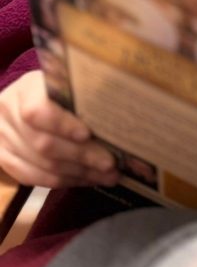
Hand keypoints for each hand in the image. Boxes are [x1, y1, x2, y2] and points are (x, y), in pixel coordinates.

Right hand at [0, 71, 118, 188]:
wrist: (21, 103)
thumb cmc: (54, 92)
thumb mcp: (64, 85)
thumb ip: (80, 98)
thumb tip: (115, 118)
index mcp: (25, 90)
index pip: (38, 111)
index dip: (63, 125)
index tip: (88, 134)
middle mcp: (8, 114)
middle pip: (44, 143)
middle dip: (81, 156)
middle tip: (110, 163)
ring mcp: (2, 139)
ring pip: (42, 165)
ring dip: (78, 173)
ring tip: (107, 175)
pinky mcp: (3, 160)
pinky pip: (34, 178)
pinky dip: (64, 181)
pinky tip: (86, 179)